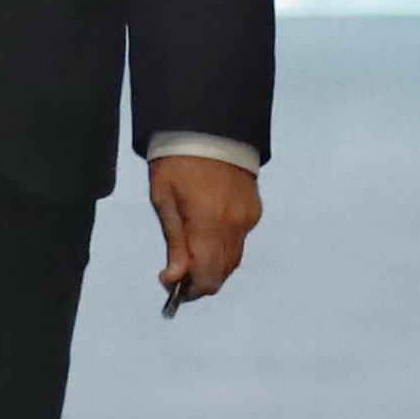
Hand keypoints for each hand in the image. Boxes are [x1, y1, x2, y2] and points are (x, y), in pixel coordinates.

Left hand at [149, 152, 260, 304]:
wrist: (210, 127)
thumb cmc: (177, 162)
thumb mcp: (164, 200)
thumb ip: (174, 243)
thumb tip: (175, 279)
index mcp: (209, 223)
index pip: (207, 277)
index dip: (189, 291)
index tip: (170, 286)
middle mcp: (235, 226)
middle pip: (222, 274)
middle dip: (199, 281)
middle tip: (176, 274)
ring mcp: (248, 219)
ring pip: (233, 261)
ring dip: (212, 267)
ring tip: (190, 257)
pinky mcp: (255, 211)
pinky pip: (239, 242)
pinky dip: (223, 248)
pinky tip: (207, 236)